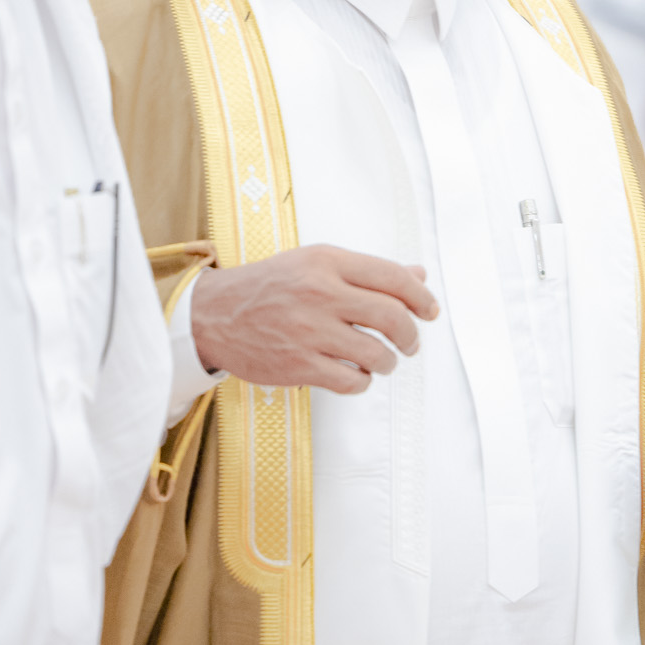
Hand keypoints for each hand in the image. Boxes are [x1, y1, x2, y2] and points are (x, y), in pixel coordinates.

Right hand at [192, 245, 439, 395]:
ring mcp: (308, 331)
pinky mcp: (298, 365)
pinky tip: (356, 374)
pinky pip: (351, 381)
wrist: (214, 314)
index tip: (430, 311)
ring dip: (389, 361)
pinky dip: (362, 381)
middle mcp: (319, 293)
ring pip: (376, 354)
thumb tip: (418, 277)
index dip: (420, 297)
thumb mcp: (316, 263)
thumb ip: (367, 272)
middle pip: (391, 317)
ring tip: (383, 361)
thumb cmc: (271, 286)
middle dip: (411, 335)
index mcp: (326, 262)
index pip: (392, 277)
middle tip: (411, 343)